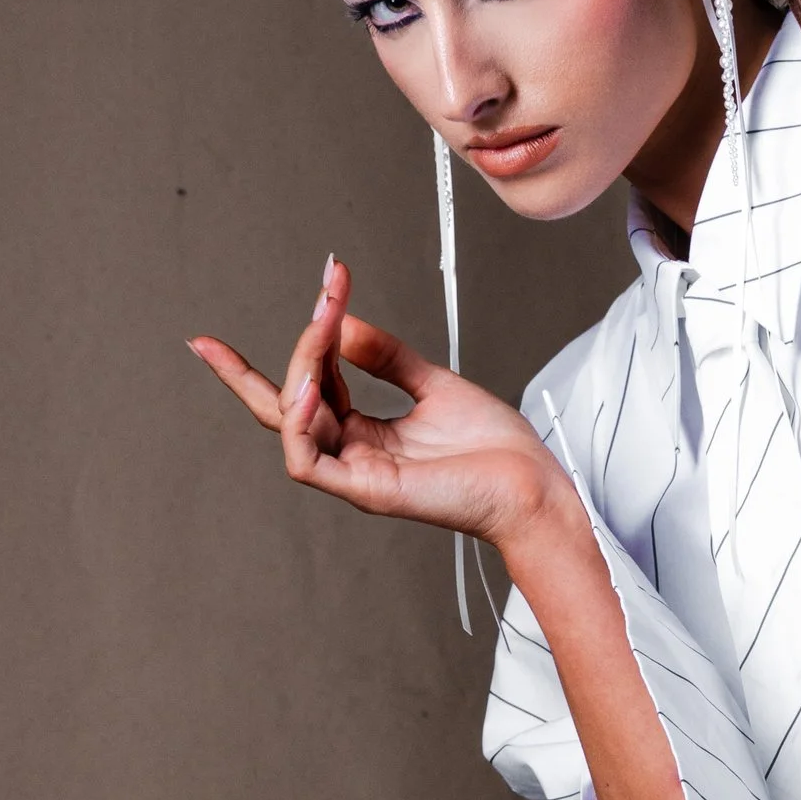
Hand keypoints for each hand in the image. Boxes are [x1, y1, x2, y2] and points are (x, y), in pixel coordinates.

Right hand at [189, 255, 574, 550]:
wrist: (533, 485)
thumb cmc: (494, 448)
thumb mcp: (434, 384)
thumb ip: (386, 357)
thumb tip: (343, 325)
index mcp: (364, 432)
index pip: (304, 389)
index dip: (280, 352)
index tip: (275, 307)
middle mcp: (352, 453)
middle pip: (285, 403)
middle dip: (267, 360)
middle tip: (286, 309)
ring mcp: (356, 474)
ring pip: (293, 423)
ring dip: (298, 372)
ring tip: (321, 331)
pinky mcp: (368, 491)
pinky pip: (307, 462)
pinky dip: (299, 425)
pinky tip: (310, 388)